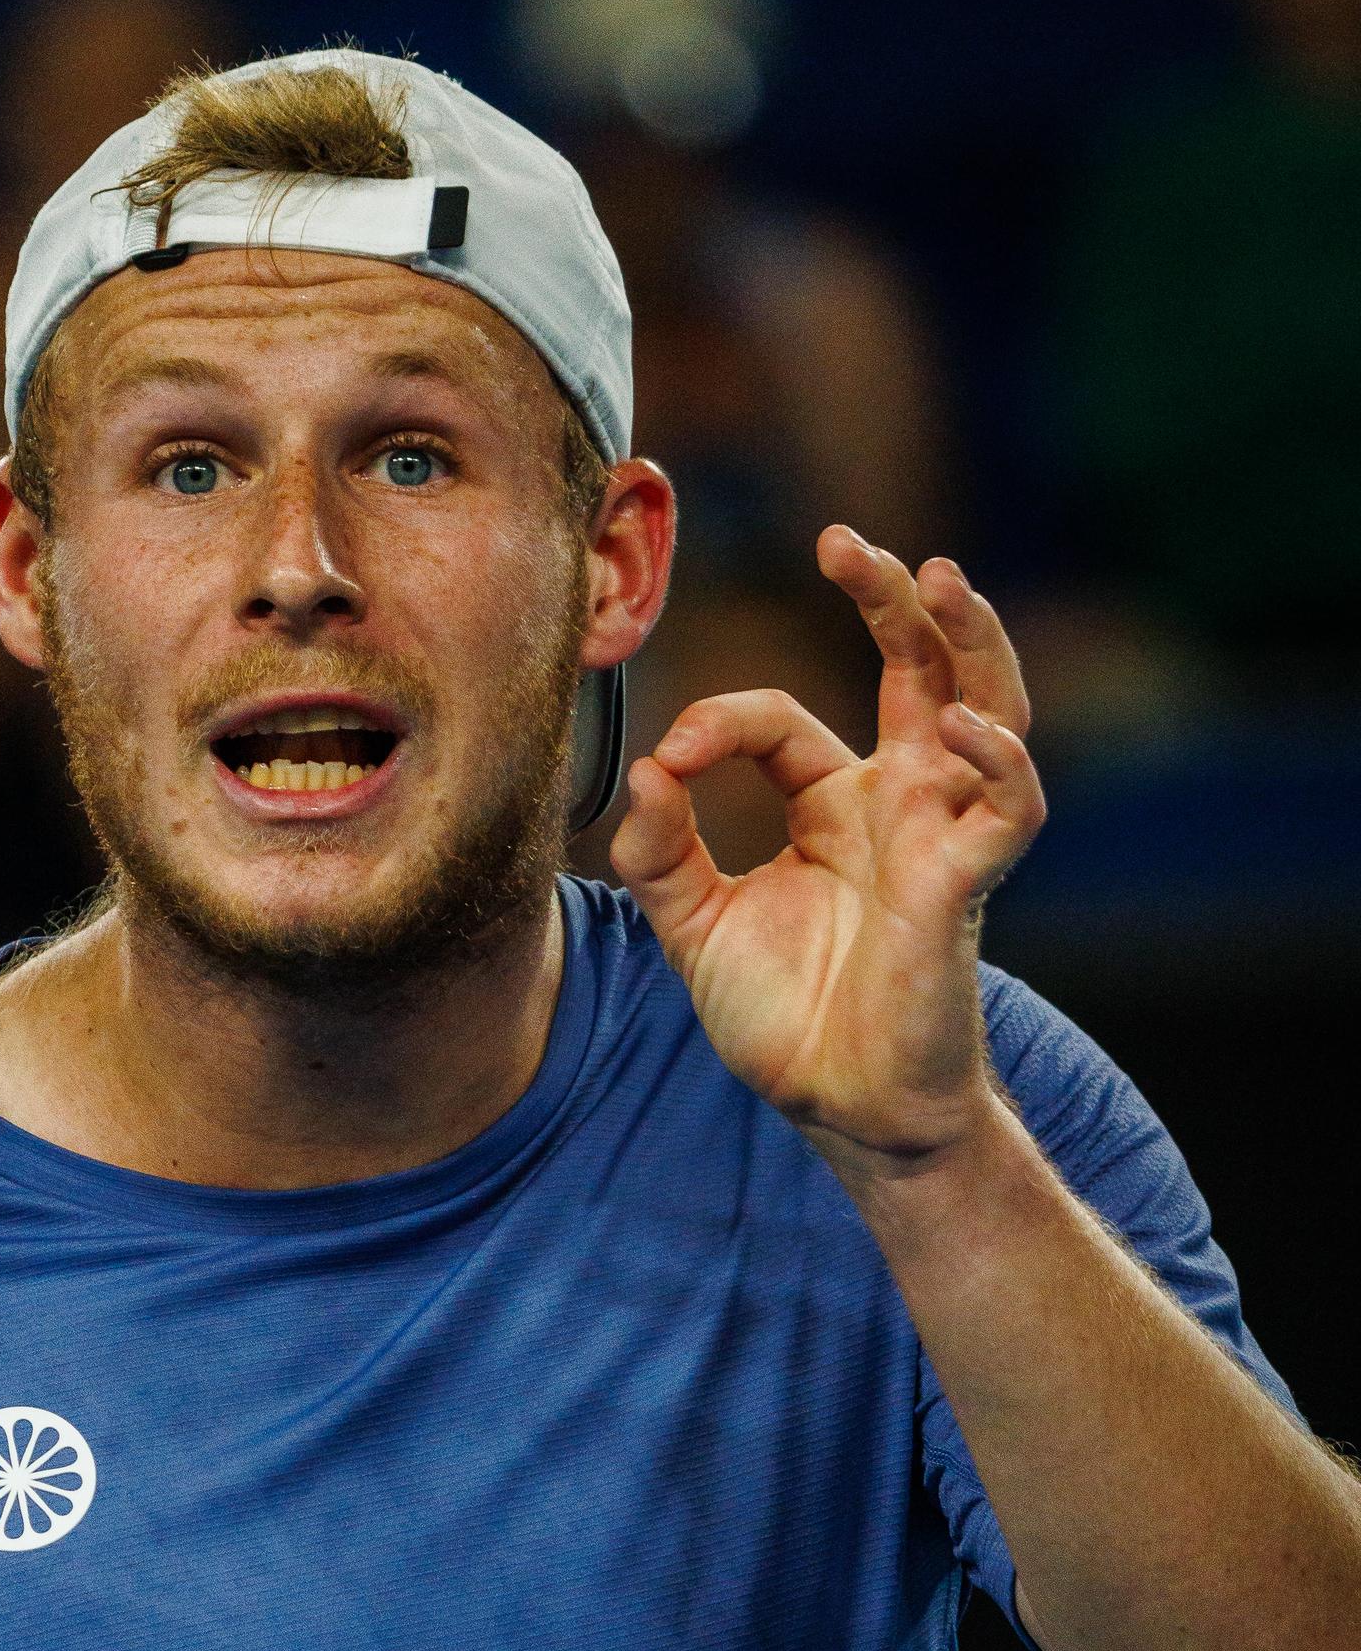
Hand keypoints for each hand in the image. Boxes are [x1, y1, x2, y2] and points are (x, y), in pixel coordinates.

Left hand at [609, 529, 1045, 1181]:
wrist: (836, 1108)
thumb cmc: (783, 1020)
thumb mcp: (694, 927)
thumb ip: (659, 851)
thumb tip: (644, 770)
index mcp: (831, 806)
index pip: (781, 722)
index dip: (722, 723)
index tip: (672, 762)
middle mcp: (895, 804)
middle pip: (916, 670)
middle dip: (890, 599)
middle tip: (848, 541)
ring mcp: (938, 836)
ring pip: (985, 709)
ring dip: (968, 642)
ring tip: (939, 578)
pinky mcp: (964, 883)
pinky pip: (1006, 804)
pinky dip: (994, 759)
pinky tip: (959, 729)